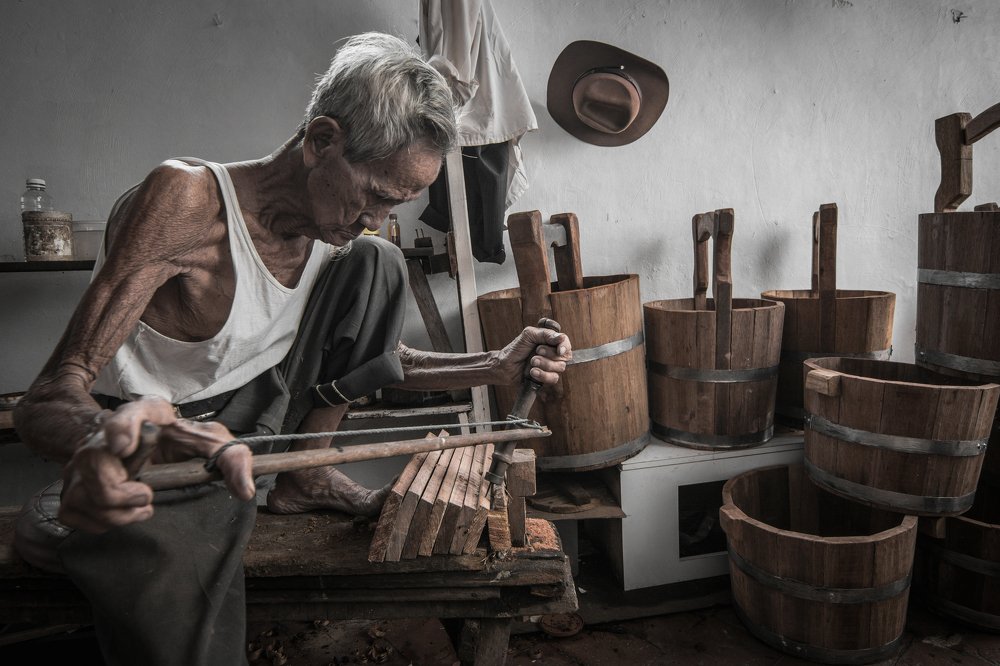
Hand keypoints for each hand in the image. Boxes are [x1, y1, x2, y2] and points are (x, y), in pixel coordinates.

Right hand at [58, 397, 254, 532]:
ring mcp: (86, 459)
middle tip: (147, 497)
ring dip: (112, 513)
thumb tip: (245, 490)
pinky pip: (71, 509)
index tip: (125, 447)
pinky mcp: (75, 482)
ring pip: (80, 491)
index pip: (130, 413)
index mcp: (148, 415)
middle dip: (119, 492)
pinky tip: (121, 516)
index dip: (121, 428)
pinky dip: (96, 522)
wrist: (156, 446)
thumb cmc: (184, 442)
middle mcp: (109, 434)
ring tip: (141, 508)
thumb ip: (235, 461)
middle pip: (94, 462)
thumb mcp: (216, 445)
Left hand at [496, 325, 572, 386]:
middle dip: (550, 355)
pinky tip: (533, 372)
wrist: (504, 365)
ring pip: (560, 368)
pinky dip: (543, 375)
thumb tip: (561, 337)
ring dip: (546, 364)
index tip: (559, 350)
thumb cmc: (515, 349)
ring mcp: (550, 366)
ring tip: (532, 362)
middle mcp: (552, 354)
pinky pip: (553, 378)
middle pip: (565, 356)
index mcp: (550, 341)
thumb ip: (546, 334)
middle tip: (537, 351)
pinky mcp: (546, 378)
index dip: (565, 346)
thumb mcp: (528, 335)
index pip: (565, 342)